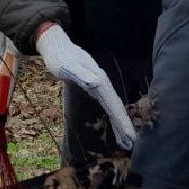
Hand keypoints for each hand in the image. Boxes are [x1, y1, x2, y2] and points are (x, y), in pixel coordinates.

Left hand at [35, 25, 135, 148]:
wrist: (57, 45)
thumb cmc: (59, 57)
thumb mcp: (67, 66)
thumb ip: (81, 74)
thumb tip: (96, 84)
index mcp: (98, 80)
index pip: (113, 103)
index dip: (121, 120)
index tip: (130, 135)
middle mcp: (102, 82)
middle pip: (116, 106)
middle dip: (124, 124)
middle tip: (131, 143)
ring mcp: (100, 83)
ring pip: (113, 105)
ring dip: (120, 121)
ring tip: (126, 139)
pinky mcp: (95, 85)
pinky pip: (107, 102)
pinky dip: (113, 114)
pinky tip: (115, 123)